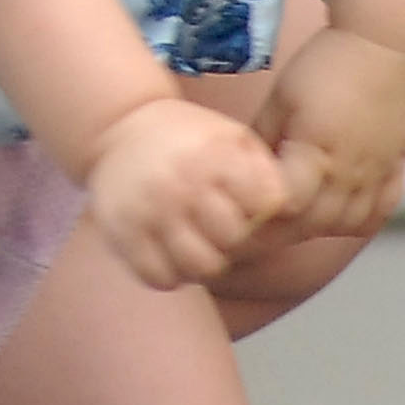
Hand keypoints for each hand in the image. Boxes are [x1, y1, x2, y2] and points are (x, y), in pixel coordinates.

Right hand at [86, 97, 288, 289]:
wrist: (118, 125)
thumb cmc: (186, 137)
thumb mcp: (231, 135)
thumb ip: (265, 170)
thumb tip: (286, 211)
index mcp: (212, 155)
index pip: (264, 204)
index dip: (261, 209)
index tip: (246, 203)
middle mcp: (181, 183)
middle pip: (232, 240)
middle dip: (232, 237)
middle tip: (218, 228)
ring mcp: (149, 211)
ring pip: (198, 267)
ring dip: (203, 262)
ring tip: (196, 243)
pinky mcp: (123, 233)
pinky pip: (160, 278)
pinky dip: (170, 273)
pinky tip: (170, 251)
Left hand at [255, 25, 404, 238]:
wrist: (384, 43)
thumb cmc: (326, 63)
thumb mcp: (281, 97)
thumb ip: (261, 138)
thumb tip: (239, 167)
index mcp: (317, 154)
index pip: (286, 207)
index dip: (260, 215)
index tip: (240, 212)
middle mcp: (349, 174)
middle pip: (314, 225)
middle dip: (281, 230)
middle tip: (257, 223)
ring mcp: (377, 175)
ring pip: (347, 225)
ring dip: (318, 228)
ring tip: (294, 218)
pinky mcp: (395, 168)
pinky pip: (379, 213)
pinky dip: (358, 220)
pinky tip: (339, 213)